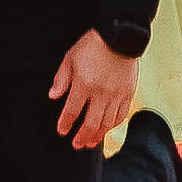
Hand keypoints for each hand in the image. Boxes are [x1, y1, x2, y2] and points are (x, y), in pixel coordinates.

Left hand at [49, 31, 139, 147]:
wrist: (120, 37)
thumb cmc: (92, 46)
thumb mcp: (70, 58)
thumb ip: (61, 79)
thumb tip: (53, 97)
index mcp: (84, 84)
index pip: (72, 111)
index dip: (66, 123)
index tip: (62, 131)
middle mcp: (101, 94)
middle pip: (91, 123)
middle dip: (82, 136)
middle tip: (76, 144)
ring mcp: (116, 95)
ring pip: (107, 123)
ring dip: (98, 135)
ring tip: (90, 142)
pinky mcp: (128, 94)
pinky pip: (121, 115)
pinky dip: (113, 125)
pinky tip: (107, 129)